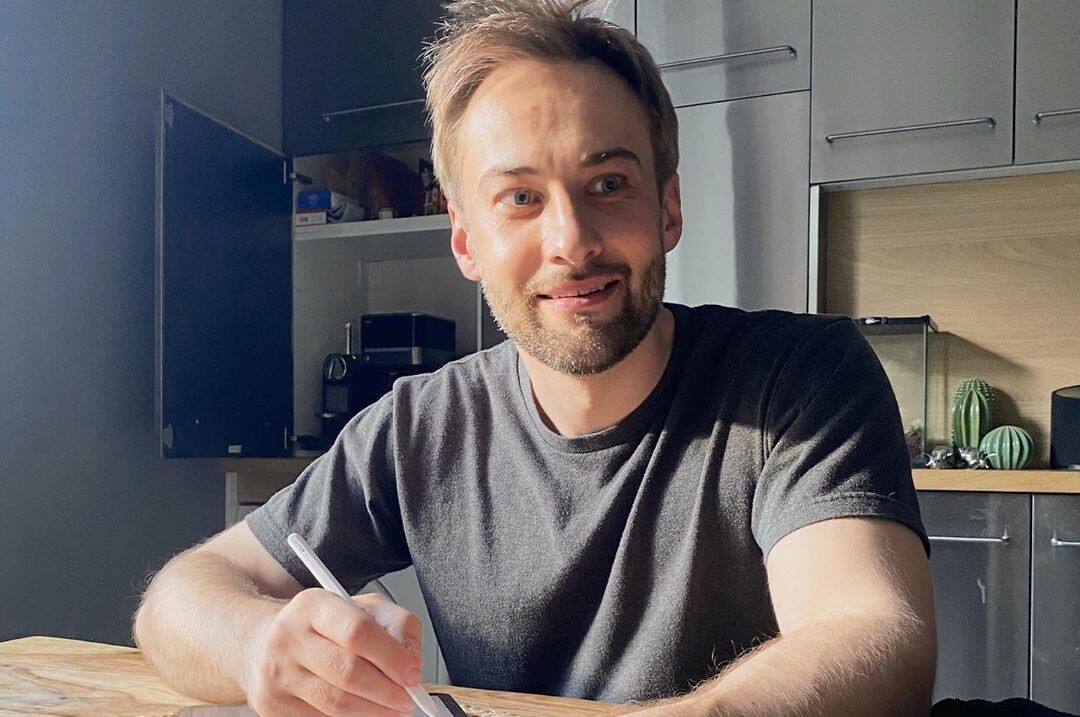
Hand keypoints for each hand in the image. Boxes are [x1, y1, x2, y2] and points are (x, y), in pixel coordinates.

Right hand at [243, 589, 422, 716]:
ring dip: (373, 711)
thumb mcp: (361, 608)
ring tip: (391, 708)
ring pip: (336, 704)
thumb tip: (412, 659)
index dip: (392, 657)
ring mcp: (276, 674)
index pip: (357, 631)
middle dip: (387, 691)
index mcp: (312, 606)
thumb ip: (395, 624)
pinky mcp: (271, 706)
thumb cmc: (321, 626)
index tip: (413, 674)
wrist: (262, 642)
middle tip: (408, 698)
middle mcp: (287, 638)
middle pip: (348, 672)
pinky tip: (363, 711)